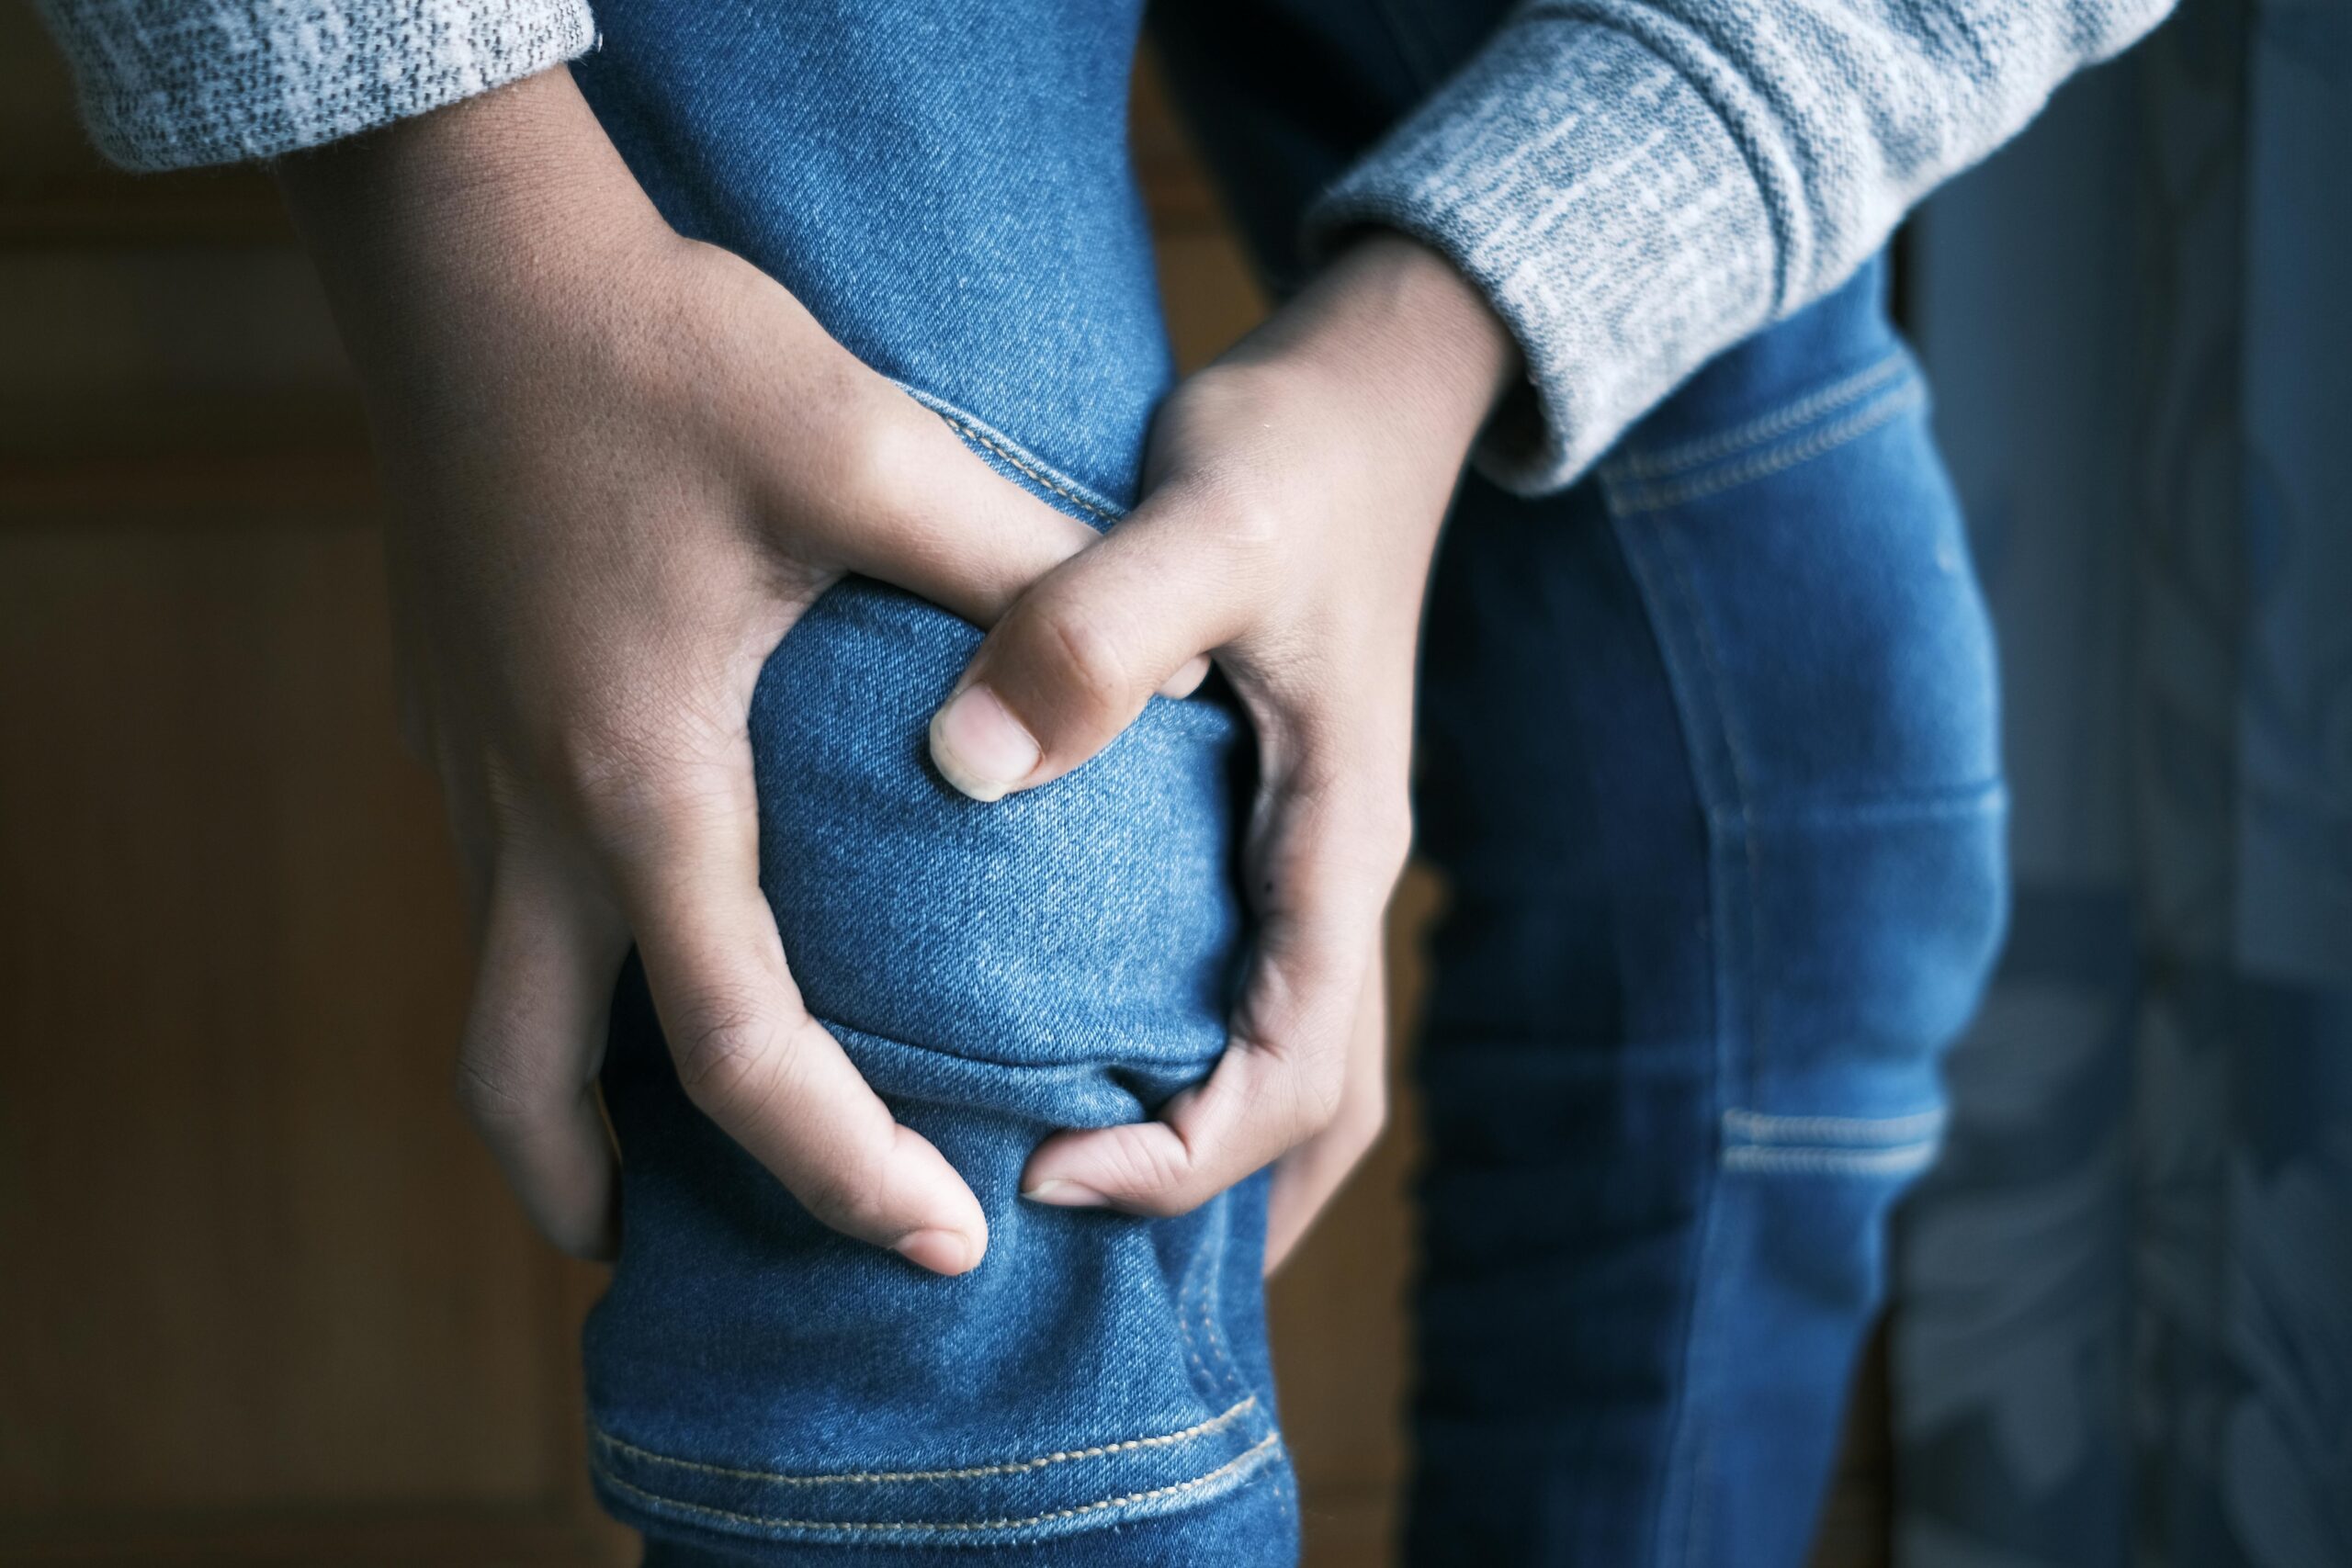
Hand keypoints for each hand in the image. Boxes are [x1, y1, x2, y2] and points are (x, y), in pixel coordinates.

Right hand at [278, 68, 1095, 1273]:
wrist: (470, 261)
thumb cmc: (665, 352)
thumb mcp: (865, 451)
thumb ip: (1014, 575)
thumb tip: (1154, 670)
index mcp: (642, 783)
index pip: (739, 1048)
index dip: (842, 1170)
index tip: (943, 1241)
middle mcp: (531, 812)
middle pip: (517, 1086)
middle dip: (599, 1198)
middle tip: (690, 1253)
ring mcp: (469, 771)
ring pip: (493, 1000)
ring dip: (570, 1098)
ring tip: (663, 1142)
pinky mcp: (455, 721)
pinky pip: (499, 904)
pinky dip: (562, 978)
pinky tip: (646, 938)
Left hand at [926, 234, 1516, 1241]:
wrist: (1370, 393)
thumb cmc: (1295, 452)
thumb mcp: (1201, 523)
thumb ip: (1095, 632)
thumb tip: (971, 767)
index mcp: (1337, 842)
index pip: (1294, 1067)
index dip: (1180, 1156)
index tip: (1041, 1173)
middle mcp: (1336, 873)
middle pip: (1314, 1105)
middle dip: (1200, 1194)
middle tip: (1043, 1225)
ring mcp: (1311, 856)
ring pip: (1295, 1059)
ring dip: (1214, 1154)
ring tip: (1079, 1208)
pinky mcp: (1273, 823)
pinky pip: (1254, 987)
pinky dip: (1198, 1066)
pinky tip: (1094, 1066)